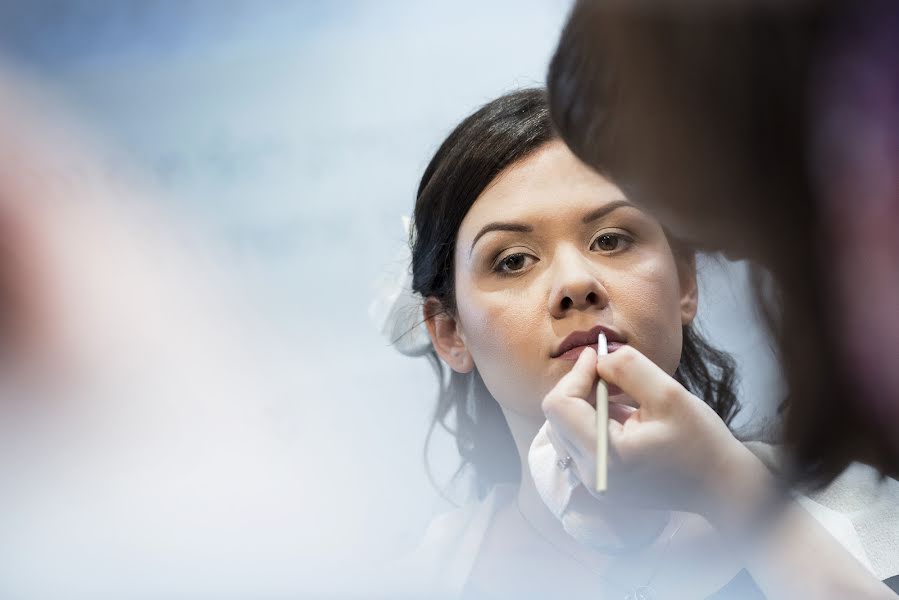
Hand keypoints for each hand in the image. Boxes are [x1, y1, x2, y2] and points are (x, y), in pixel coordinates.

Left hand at [541, 344, 752, 517]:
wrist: (721, 485)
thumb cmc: (701, 441)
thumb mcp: (668, 394)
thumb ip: (628, 368)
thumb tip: (598, 357)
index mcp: (605, 456)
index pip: (560, 407)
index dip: (575, 374)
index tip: (597, 356)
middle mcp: (591, 474)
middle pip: (558, 416)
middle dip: (579, 385)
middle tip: (610, 368)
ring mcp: (593, 481)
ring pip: (567, 426)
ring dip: (587, 400)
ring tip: (623, 392)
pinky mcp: (600, 480)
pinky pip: (581, 439)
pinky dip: (595, 417)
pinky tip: (626, 412)